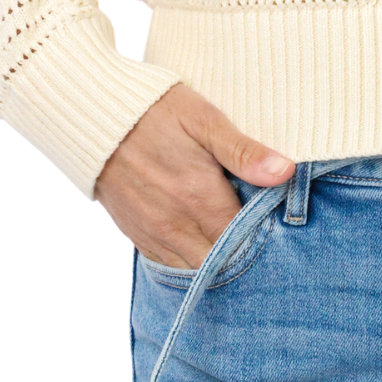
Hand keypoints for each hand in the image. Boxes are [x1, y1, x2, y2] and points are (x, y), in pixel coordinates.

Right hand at [94, 83, 295, 268]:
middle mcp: (176, 225)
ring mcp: (154, 234)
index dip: (264, 234)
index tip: (275, 221)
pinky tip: (202, 241)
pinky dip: (189, 259)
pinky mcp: (137, 235)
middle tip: (257, 231)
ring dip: (216, 260)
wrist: (96, 118)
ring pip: (196, 269)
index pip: (245, 239)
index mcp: (200, 198)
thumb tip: (285, 172)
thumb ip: (243, 152)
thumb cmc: (156, 111)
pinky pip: (169, 264)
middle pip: (222, 261)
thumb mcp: (204, 119)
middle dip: (242, 253)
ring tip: (232, 238)